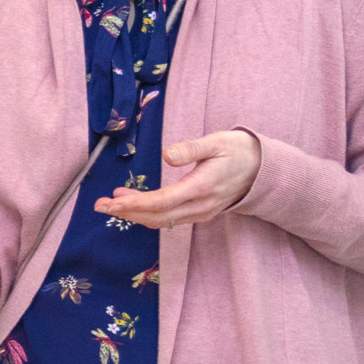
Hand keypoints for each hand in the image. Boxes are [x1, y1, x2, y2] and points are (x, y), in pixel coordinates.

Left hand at [93, 129, 260, 228]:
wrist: (263, 169)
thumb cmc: (239, 151)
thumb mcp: (217, 142)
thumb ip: (191, 148)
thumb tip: (167, 155)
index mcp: (202, 187)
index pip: (162, 202)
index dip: (135, 205)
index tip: (112, 202)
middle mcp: (200, 206)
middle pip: (156, 216)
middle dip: (126, 212)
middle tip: (99, 205)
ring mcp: (200, 213)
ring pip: (161, 220)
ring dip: (134, 213)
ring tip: (110, 202)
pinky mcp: (198, 214)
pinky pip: (168, 219)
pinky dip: (147, 212)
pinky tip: (131, 202)